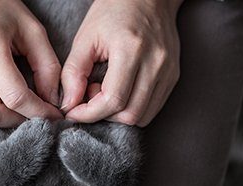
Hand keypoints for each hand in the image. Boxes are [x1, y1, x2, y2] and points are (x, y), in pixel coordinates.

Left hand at [60, 0, 181, 126]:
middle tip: (90, 95)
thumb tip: (69, 105)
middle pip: (129, 114)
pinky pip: (153, 108)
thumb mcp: (85, 37)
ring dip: (119, 114)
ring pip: (142, 116)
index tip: (73, 111)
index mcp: (131, 50)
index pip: (113, 100)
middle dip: (103, 115)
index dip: (89, 114)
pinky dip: (133, 108)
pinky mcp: (173, 76)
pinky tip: (122, 91)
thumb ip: (73, 73)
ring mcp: (168, 71)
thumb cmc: (114, 12)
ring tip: (106, 92)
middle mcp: (155, 63)